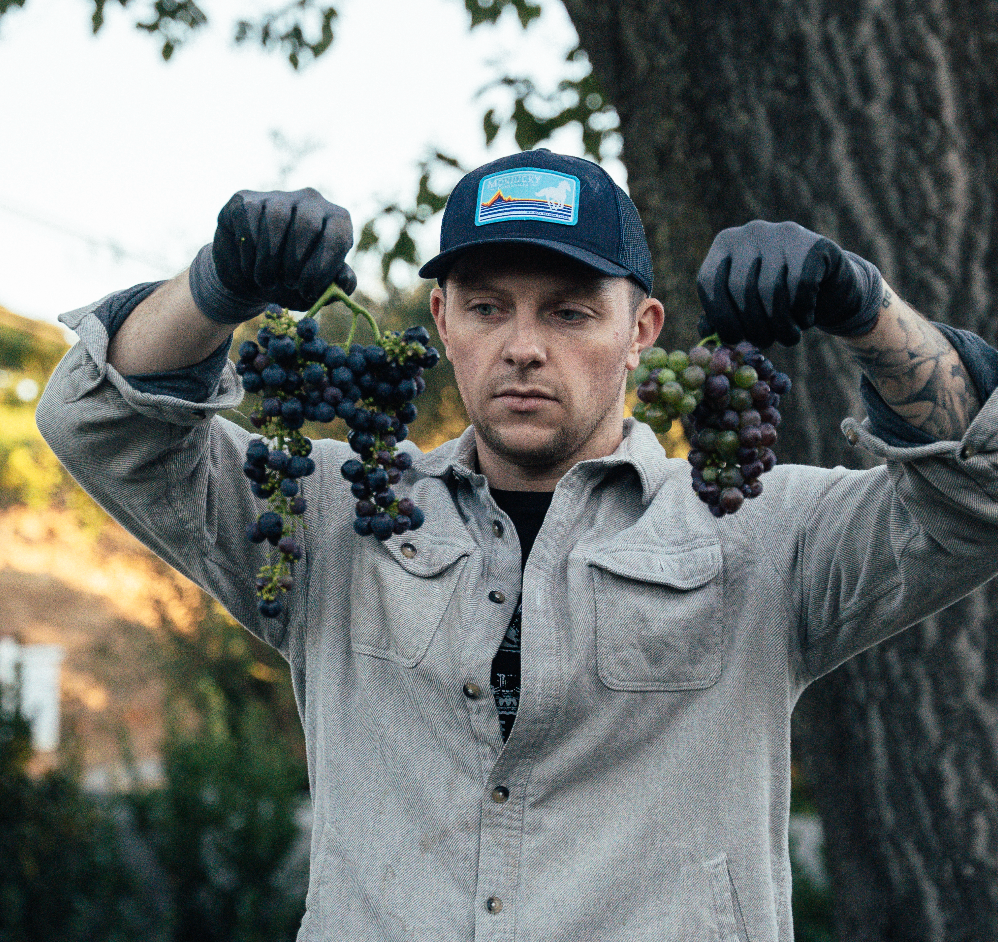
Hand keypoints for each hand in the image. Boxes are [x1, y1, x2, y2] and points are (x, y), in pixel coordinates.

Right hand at [189, 188, 356, 323]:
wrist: (250, 278)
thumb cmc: (292, 284)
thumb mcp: (316, 290)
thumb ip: (336, 286)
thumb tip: (345, 280)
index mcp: (336, 221)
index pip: (338, 236)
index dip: (324, 267)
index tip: (308, 292)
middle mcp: (310, 201)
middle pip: (308, 223)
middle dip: (296, 261)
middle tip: (289, 284)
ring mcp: (277, 197)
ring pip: (276, 219)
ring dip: (270, 259)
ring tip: (267, 281)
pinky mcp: (246, 199)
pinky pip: (248, 219)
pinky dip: (249, 251)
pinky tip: (250, 268)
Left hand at [696, 220, 882, 346]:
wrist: (829, 287)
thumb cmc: (778, 302)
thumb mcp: (744, 306)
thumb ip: (721, 317)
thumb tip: (707, 331)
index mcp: (724, 245)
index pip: (709, 282)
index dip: (719, 317)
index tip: (734, 340)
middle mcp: (750, 232)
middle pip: (740, 289)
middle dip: (752, 326)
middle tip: (765, 343)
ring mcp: (783, 233)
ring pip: (771, 290)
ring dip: (780, 326)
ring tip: (788, 337)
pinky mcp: (813, 245)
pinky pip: (801, 287)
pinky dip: (802, 313)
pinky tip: (806, 318)